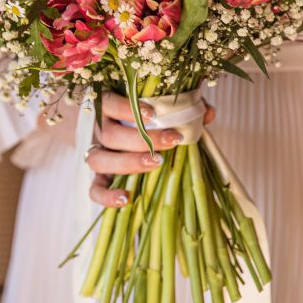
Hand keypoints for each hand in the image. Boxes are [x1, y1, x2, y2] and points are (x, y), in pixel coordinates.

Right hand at [87, 93, 214, 207]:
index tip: (153, 114)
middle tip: (173, 140)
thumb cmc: (152, 117)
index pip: (108, 103)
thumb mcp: (166, 107)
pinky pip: (94, 190)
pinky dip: (106, 196)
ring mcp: (97, 154)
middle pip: (109, 135)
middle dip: (142, 140)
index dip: (127, 108)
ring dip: (128, 163)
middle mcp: (98, 130)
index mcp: (108, 107)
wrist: (136, 136)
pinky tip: (127, 199)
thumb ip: (185, 107)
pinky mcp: (98, 178)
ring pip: (98, 160)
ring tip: (157, 163)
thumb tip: (208, 114)